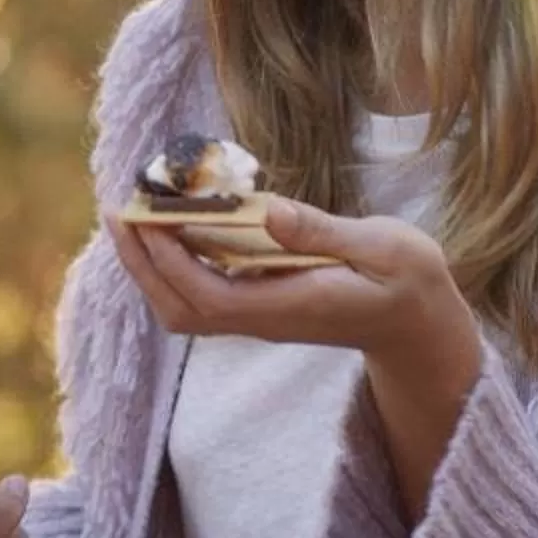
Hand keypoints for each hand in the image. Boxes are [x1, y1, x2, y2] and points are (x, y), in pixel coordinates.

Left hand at [106, 199, 477, 380]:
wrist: (418, 327)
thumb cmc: (408, 284)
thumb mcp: (385, 249)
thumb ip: (324, 231)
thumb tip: (267, 210)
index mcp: (290, 307)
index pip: (208, 295)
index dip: (168, 260)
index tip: (145, 217)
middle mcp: (264, 320)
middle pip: (180, 308)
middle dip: (142, 263)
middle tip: (119, 209)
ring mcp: (259, 318)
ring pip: (185, 306)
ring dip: (151, 264)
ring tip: (133, 214)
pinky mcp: (260, 307)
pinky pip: (201, 293)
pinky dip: (175, 263)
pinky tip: (170, 225)